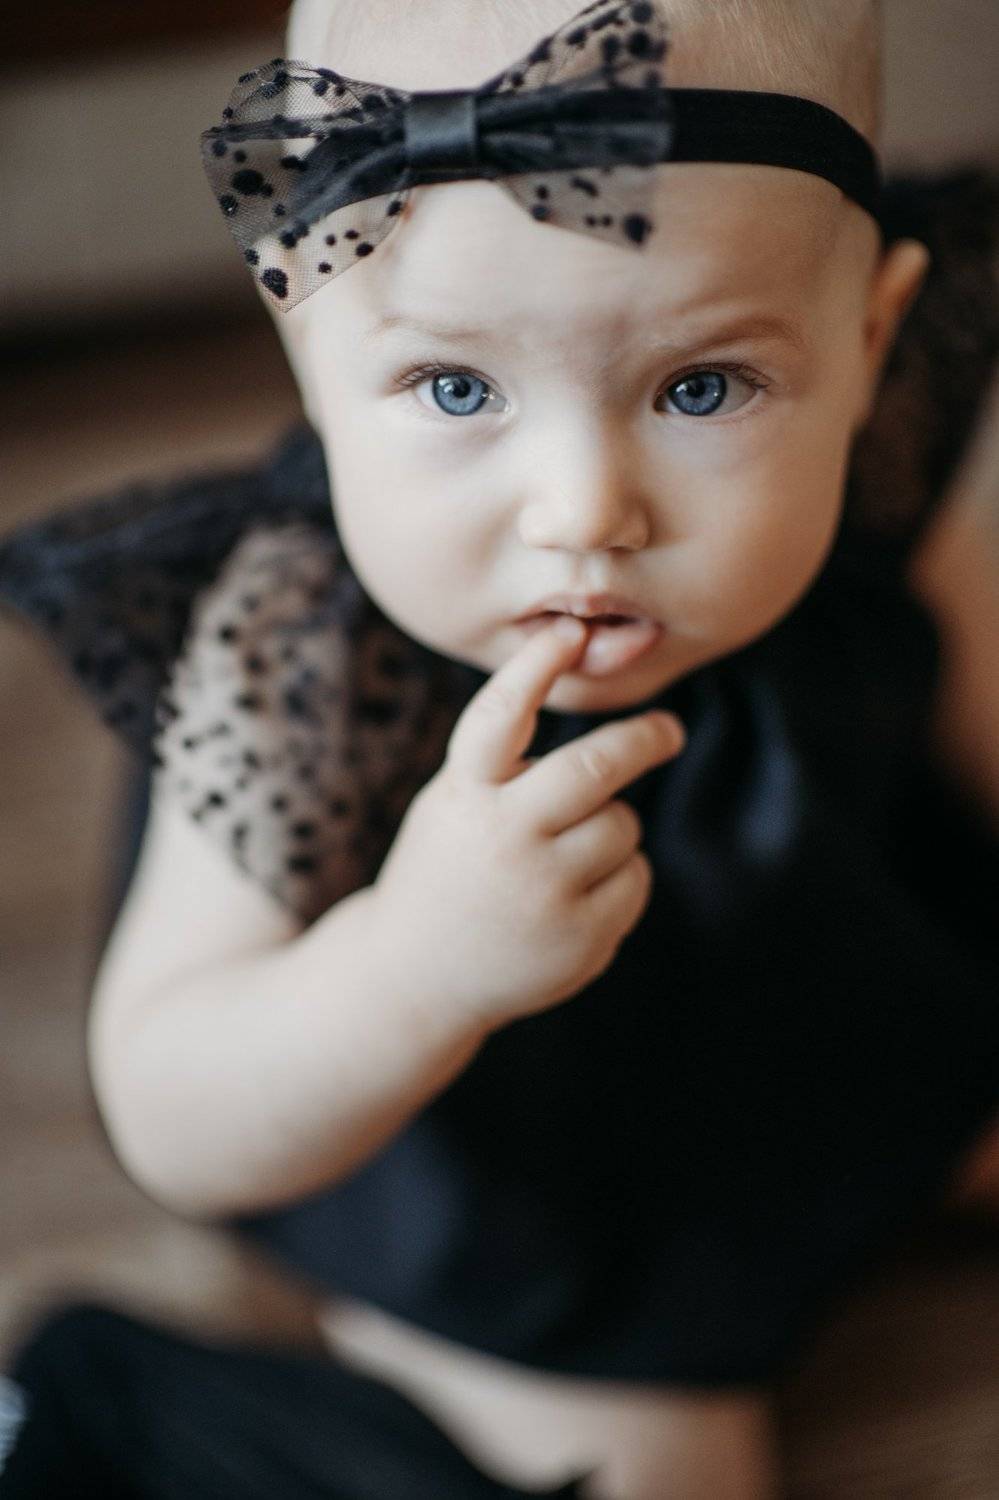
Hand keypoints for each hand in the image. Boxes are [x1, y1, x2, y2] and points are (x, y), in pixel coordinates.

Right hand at [371, 615, 685, 1034]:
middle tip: (668, 730)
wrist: (415, 976)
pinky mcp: (580, 938)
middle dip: (643, 740)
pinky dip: (619, 877)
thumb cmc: (447, 868)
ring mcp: (543, 893)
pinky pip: (635, 877)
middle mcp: (502, 839)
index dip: (535, 668)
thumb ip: (504, 763)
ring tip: (565, 859)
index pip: (500, 717)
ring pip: (622, 825)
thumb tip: (594, 712)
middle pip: (595, 768)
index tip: (570, 631)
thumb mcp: (454, 804)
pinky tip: (574, 899)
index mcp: (465, 796)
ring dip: (610, 828)